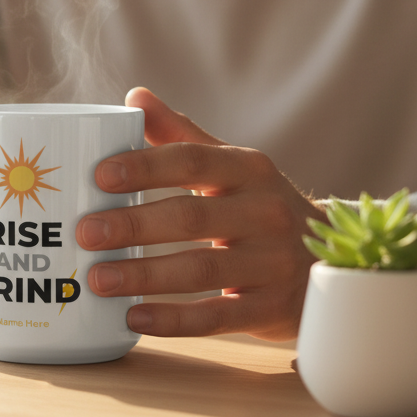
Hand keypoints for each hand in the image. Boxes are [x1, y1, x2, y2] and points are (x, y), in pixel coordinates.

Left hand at [75, 87, 326, 340]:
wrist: (331, 260)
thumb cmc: (259, 206)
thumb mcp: (231, 165)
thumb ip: (182, 134)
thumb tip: (135, 97)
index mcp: (249, 168)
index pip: (192, 160)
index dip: (145, 166)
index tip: (99, 175)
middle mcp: (266, 211)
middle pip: (191, 216)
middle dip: (133, 225)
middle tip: (86, 232)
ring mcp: (273, 262)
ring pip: (201, 269)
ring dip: (144, 275)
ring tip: (98, 279)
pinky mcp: (272, 309)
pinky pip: (218, 317)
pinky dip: (173, 320)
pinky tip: (134, 318)